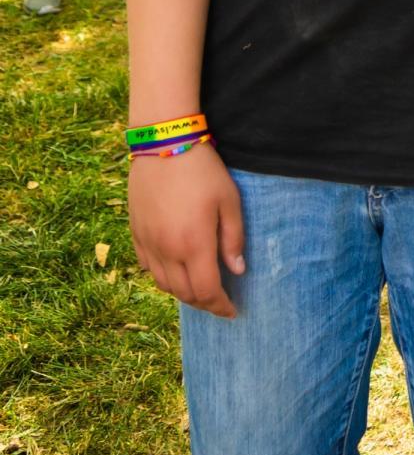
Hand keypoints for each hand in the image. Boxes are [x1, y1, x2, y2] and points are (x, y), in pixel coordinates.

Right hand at [128, 143, 244, 318]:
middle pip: (184, 293)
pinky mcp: (135, 232)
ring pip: (163, 284)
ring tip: (199, 288)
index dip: (220, 306)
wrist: (164, 143)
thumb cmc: (203, 169)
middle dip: (204, 303)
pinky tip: (175, 270)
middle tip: (219, 302)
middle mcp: (167, 250)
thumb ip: (233, 239)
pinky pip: (147, 267)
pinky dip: (162, 276)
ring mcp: (148, 242)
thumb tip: (237, 270)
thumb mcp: (229, 201)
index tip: (232, 311)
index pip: (207, 291)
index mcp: (194, 244)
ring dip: (182, 293)